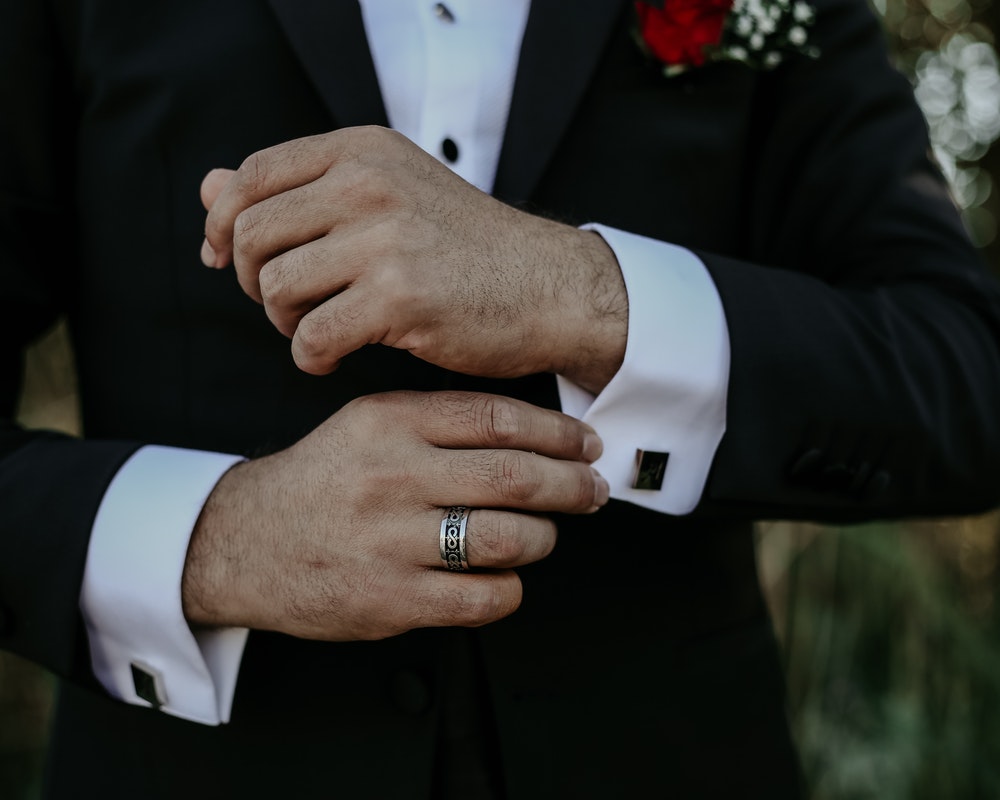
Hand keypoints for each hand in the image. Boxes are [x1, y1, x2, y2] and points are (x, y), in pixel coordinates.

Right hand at [181, 391, 607, 640]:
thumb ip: (439, 419)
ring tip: (544, 535)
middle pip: (515, 478)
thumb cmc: (321, 480)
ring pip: (508, 540)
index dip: (558, 434)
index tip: (587, 445)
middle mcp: (393, 477)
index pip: (498, 419)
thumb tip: (532, 431)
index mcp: (391, 422)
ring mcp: (390, 541)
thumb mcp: (368, 423)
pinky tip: (504, 579)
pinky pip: (482, 599)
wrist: (242, 542)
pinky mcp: (388, 599)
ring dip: (544, 539)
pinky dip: (510, 590)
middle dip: (572, 487)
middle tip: (592, 490)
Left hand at [200, 126, 627, 393]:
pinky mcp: (400, 298)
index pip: (253, 176)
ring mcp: (385, 239)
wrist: (550, 287)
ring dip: (283, 321)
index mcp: (363, 152)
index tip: (223, 259)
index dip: (223, 223)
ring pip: (273, 287)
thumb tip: (208, 187)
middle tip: (288, 304)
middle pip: (250, 235)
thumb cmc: (468, 250)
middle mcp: (369, 185)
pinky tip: (333, 356)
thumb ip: (298, 191)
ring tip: (319, 328)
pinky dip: (310, 356)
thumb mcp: (387, 198)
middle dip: (251, 280)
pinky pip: (311, 336)